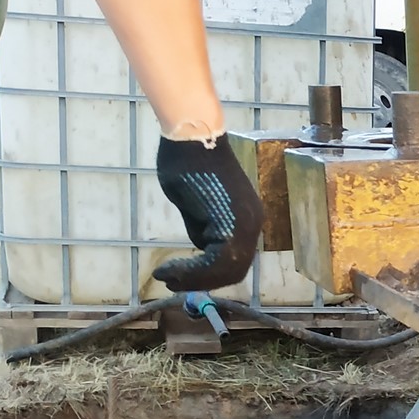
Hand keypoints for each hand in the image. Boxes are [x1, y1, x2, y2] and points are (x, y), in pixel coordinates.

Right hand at [154, 135, 263, 291]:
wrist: (192, 136)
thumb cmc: (188, 163)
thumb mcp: (197, 207)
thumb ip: (203, 229)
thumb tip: (202, 249)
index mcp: (247, 219)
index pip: (234, 261)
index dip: (206, 275)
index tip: (178, 277)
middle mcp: (252, 224)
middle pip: (232, 270)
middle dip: (200, 281)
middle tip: (170, 282)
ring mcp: (246, 224)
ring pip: (225, 270)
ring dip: (193, 279)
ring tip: (167, 277)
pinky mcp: (233, 223)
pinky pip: (215, 261)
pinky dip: (190, 271)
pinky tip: (169, 270)